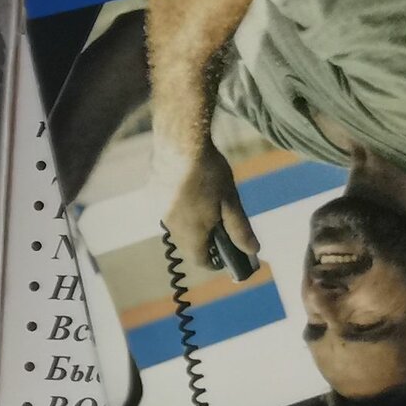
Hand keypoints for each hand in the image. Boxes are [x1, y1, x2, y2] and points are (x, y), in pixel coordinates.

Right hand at [154, 143, 260, 273]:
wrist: (180, 144)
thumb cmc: (209, 173)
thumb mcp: (230, 202)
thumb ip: (240, 230)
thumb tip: (252, 250)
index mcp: (192, 233)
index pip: (200, 261)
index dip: (214, 261)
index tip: (226, 255)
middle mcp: (172, 227)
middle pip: (188, 246)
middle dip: (204, 243)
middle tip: (221, 227)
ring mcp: (161, 211)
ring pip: (178, 228)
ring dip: (192, 225)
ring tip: (208, 203)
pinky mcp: (153, 195)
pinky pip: (169, 211)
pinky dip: (181, 209)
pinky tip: (191, 189)